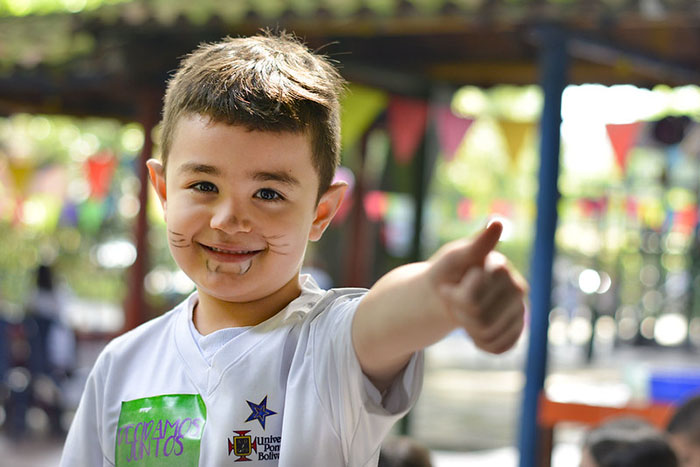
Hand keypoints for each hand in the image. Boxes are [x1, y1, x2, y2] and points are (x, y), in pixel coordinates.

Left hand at [428, 221, 527, 353]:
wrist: (448, 292)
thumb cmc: (449, 271)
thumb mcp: (455, 257)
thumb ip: (476, 244)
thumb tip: (497, 222)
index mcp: (501, 268)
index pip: (473, 298)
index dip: (455, 296)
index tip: (450, 283)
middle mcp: (518, 288)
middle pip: (480, 318)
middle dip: (459, 311)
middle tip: (455, 297)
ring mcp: (521, 310)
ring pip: (487, 335)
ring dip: (468, 326)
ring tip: (464, 310)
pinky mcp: (518, 330)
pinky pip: (498, 348)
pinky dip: (480, 342)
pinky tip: (476, 327)